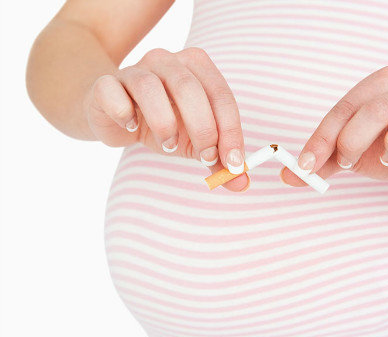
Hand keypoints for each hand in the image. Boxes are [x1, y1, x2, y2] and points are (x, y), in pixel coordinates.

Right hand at [86, 47, 248, 191]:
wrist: (116, 116)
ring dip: (164, 124)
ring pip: (150, 88)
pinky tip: (131, 128)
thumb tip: (241, 183)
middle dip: (203, 128)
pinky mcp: (105, 85)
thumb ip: (218, 160)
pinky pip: (112, 93)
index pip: (221, 96)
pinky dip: (124, 114)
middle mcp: (166, 62)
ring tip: (167, 146)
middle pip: (188, 88)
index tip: (234, 164)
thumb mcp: (194, 143)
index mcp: (195, 69)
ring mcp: (133, 70)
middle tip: (206, 157)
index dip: (231, 131)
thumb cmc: (161, 124)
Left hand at [281, 66, 387, 186]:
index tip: (304, 166)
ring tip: (383, 159)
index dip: (320, 139)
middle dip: (346, 143)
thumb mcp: (354, 153)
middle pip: (362, 110)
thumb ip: (324, 162)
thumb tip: (288, 176)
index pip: (341, 110)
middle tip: (346, 162)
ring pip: (381, 114)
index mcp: (374, 88)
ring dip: (375, 147)